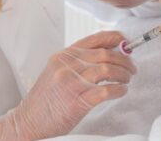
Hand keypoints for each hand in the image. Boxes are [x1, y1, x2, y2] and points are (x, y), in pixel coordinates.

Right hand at [0, 31, 135, 139]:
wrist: (28, 121)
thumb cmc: (45, 100)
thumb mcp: (56, 72)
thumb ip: (78, 62)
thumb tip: (107, 53)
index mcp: (63, 56)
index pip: (94, 39)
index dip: (114, 38)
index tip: (126, 42)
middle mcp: (66, 66)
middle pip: (104, 54)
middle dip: (124, 60)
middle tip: (132, 68)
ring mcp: (70, 83)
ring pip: (107, 70)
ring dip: (123, 74)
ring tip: (127, 80)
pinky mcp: (76, 102)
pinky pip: (105, 91)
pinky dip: (118, 90)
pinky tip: (121, 91)